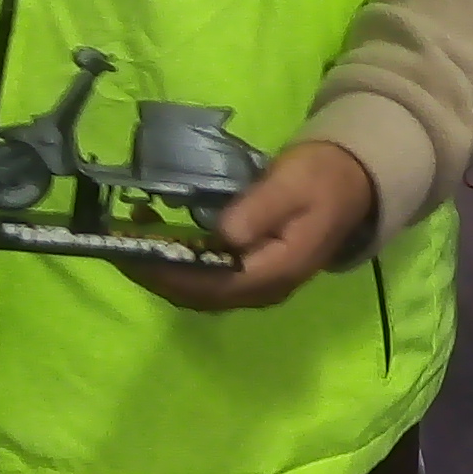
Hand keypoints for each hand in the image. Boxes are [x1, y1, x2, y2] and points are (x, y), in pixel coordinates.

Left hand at [125, 139, 378, 311]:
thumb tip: (222, 233)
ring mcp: (257, 285)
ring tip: (130, 239)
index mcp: (275, 272)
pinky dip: (178, 263)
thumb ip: (259, 208)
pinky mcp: (251, 274)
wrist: (355, 183)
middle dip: (154, 272)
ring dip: (162, 269)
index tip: (133, 249)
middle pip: (197, 294)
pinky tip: (160, 240)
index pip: (210, 284)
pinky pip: (206, 278)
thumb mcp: (294, 183)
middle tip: (118, 244)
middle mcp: (263, 289)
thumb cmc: (323, 178)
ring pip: (198, 290)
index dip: (167, 271)